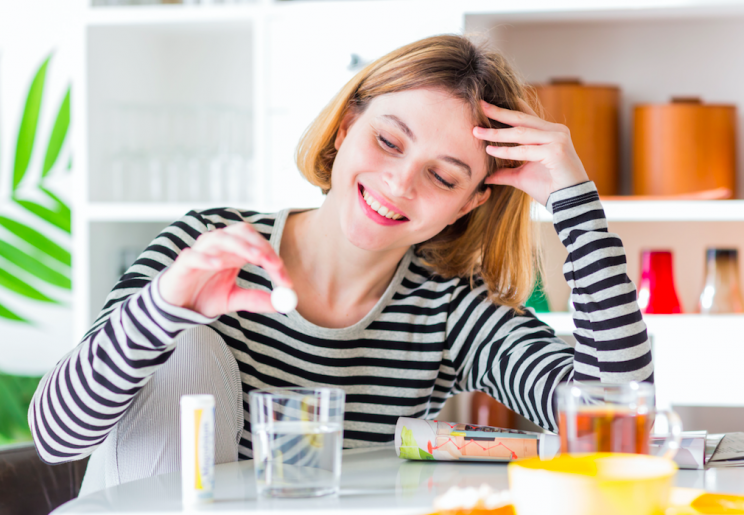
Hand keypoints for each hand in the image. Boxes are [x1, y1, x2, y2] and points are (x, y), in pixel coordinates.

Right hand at [158, 223, 292, 317]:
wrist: (176, 307)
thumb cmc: (204, 296)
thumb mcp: (233, 299)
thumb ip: (255, 299)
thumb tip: (283, 305)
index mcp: (234, 251)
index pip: (257, 244)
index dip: (273, 258)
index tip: (286, 281)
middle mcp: (218, 246)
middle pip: (242, 233)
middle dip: (260, 246)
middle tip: (274, 263)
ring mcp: (200, 251)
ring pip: (220, 238)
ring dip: (240, 246)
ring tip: (256, 258)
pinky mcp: (183, 263)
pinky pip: (194, 255)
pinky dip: (207, 257)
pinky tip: (219, 264)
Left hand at [473, 98, 589, 205]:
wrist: (571, 203)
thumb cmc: (550, 188)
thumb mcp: (522, 177)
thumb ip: (505, 172)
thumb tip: (486, 176)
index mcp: (550, 132)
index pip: (526, 116)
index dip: (508, 108)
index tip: (488, 103)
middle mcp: (556, 131)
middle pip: (522, 119)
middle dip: (499, 112)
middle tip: (480, 105)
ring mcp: (557, 139)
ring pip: (521, 133)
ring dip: (497, 133)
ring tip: (476, 131)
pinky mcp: (556, 151)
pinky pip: (525, 150)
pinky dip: (506, 151)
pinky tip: (490, 151)